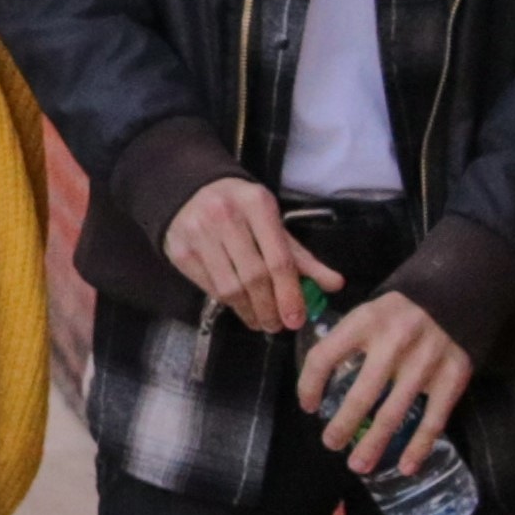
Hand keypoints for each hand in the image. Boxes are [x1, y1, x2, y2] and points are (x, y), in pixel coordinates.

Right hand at [162, 179, 338, 333]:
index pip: (279, 259)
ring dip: (249, 312)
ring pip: (230, 287)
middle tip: (278, 326)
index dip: (290, 294)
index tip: (296, 319)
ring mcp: (198, 233)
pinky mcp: (180, 251)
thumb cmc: (239, 208)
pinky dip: (228, 303)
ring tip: (260, 321)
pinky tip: (239, 306)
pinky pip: (209, 287)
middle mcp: (225, 216)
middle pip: (255, 277)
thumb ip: (301, 256)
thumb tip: (334, 285)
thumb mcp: (272, 222)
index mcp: (257, 205)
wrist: (189, 189)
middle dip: (270, 308)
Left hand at [299, 293, 472, 476]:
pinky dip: (419, 447)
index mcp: (365, 321)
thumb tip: (315, 381)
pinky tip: (405, 466)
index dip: (309, 385)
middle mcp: (394, 341)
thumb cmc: (399, 313)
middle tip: (330, 443)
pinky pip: (433, 420)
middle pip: (360, 394)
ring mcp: (426, 361)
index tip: (308, 407)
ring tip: (358, 464)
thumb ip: (344, 340)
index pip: (324, 357)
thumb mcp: (367, 312)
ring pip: (394, 413)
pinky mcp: (453, 377)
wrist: (456, 295)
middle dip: (341, 425)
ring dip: (373, 443)